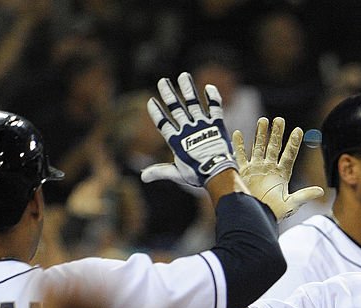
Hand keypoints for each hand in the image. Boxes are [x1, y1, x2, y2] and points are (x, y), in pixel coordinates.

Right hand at [142, 72, 236, 187]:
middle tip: (162, 81)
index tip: (151, 101)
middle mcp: (188, 130)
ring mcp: (202, 125)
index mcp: (176, 141)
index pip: (163, 123)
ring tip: (183, 76)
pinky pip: (215, 107)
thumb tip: (142, 177)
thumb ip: (160, 171)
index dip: (156, 112)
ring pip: (193, 103)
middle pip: (176, 108)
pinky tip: (208, 87)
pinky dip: (212, 97)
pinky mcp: (216, 124)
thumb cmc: (197, 174)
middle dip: (168, 94)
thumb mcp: (177, 173)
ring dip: (187, 89)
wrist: (217, 172)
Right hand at [232, 117, 323, 219]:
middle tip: (279, 119)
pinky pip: (241, 156)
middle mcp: (270, 168)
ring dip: (261, 134)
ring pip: (259, 147)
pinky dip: (239, 145)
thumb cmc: (274, 212)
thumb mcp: (291, 204)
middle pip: (274, 147)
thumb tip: (320, 191)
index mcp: (282, 173)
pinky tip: (238, 133)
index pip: (289, 154)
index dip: (293, 143)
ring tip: (263, 120)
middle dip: (277, 133)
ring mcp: (256, 169)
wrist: (254, 218)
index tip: (298, 130)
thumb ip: (304, 195)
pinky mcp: (244, 173)